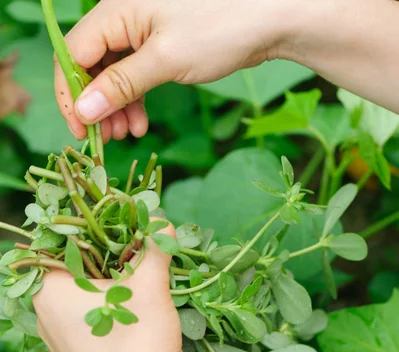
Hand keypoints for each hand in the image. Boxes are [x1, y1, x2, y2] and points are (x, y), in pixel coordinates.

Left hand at [33, 223, 193, 351]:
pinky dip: (104, 319)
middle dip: (104, 262)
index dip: (93, 231)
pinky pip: (84, 330)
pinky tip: (129, 324)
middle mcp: (43, 319)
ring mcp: (57, 347)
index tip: (123, 228)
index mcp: (48, 292)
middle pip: (71, 274)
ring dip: (105, 292)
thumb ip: (154, 248)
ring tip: (137, 289)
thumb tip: (161, 220)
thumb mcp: (152, 287)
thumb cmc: (138, 345)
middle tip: (136, 256)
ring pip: (78, 304)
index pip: (60, 244)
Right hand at [56, 0, 292, 140]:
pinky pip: (134, 75)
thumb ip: (121, 85)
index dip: (72, 94)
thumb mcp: (165, 60)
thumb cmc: (219, 30)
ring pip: (113, 74)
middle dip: (97, 105)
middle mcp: (123, 17)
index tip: (80, 129)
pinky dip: (135, 101)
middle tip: (106, 138)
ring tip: (128, 135)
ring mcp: (142, 31)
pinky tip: (141, 124)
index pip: (74, 53)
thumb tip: (84, 110)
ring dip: (116, 108)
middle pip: (92, 65)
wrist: (269, 20)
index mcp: (117, 9)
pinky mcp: (160, 45)